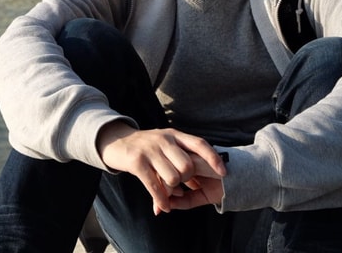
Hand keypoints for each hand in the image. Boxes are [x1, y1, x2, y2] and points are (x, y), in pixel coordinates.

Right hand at [96, 121, 226, 213]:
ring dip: (173, 191)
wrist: (117, 141)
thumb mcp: (165, 145)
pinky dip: (161, 200)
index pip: (200, 144)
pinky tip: (163, 207)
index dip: (213, 158)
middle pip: (187, 165)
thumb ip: (181, 159)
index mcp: (175, 134)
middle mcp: (165, 139)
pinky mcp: (137, 161)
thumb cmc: (147, 147)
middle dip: (187, 180)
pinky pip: (154, 185)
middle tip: (182, 184)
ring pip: (172, 177)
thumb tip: (198, 186)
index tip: (224, 172)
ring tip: (171, 194)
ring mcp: (150, 149)